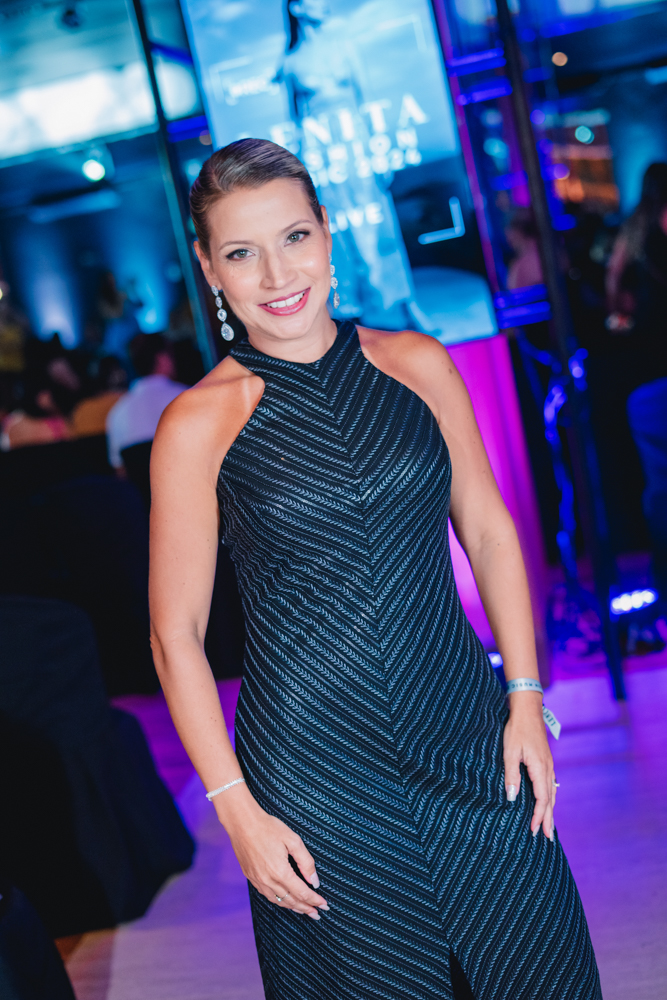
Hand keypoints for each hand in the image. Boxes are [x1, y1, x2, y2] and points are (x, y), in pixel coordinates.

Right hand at [220, 792, 327, 918]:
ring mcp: (257, 880)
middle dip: (306, 908)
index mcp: (280, 872)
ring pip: (278, 901)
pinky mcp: (251, 877)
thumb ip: (306, 862)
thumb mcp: (293, 840)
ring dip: (293, 907)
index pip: (302, 893)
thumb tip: (314, 881)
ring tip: (304, 910)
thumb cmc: (268, 828)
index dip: (315, 900)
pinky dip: (279, 901)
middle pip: (291, 901)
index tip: (324, 905)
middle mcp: (268, 880)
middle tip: (317, 914)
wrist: (242, 823)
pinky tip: (285, 900)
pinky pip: (267, 895)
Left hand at [503, 692, 556, 839]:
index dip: (539, 816)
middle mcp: (547, 769)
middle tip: (547, 837)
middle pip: (550, 799)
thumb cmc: (517, 730)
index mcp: (539, 768)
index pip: (541, 798)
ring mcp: (548, 765)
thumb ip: (511, 775)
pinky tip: (548, 802)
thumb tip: (512, 798)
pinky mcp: (546, 761)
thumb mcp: (509, 752)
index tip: (534, 830)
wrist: (528, 711)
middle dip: (548, 819)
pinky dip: (550, 798)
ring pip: (552, 793)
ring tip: (549, 826)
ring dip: (550, 810)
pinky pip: (550, 784)